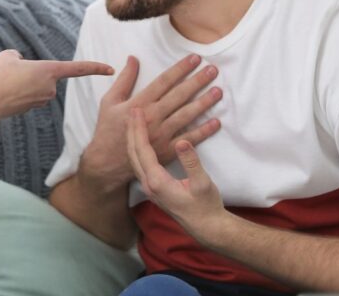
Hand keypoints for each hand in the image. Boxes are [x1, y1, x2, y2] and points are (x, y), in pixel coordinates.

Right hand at [0, 49, 113, 119]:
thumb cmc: (0, 75)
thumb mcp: (8, 56)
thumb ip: (18, 58)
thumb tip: (19, 63)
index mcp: (50, 70)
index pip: (78, 68)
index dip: (95, 67)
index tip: (110, 69)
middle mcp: (50, 87)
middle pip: (45, 76)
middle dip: (30, 74)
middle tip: (12, 73)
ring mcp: (41, 100)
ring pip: (34, 86)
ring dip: (22, 84)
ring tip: (6, 84)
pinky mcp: (31, 109)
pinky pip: (27, 96)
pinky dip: (18, 93)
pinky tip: (5, 94)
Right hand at [81, 54, 222, 190]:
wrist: (107, 162)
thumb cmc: (108, 129)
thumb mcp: (109, 101)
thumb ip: (124, 79)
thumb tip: (133, 58)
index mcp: (139, 103)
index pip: (164, 81)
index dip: (180, 69)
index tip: (195, 59)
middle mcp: (152, 117)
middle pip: (179, 95)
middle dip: (197, 81)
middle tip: (213, 70)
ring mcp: (161, 135)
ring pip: (186, 115)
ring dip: (204, 103)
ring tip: (218, 91)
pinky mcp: (167, 150)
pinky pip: (188, 139)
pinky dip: (203, 131)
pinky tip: (216, 122)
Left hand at [127, 108, 227, 239]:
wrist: (206, 228)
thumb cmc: (206, 206)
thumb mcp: (202, 184)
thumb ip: (191, 163)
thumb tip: (181, 142)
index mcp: (157, 181)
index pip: (142, 149)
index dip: (139, 128)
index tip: (137, 111)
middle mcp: (148, 184)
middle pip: (133, 152)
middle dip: (131, 130)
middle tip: (132, 111)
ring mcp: (149, 188)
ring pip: (135, 159)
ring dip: (133, 139)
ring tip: (134, 122)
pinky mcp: (154, 189)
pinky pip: (140, 164)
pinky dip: (139, 149)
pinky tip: (142, 141)